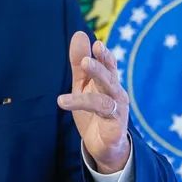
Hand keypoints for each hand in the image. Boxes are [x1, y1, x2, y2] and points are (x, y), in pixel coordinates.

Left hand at [58, 32, 129, 173]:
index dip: (105, 55)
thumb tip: (79, 34)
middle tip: (86, 61)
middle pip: (109, 79)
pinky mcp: (115, 127)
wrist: (106, 147)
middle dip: (99, 69)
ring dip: (88, 96)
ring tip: (72, 92)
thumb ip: (79, 63)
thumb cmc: (95, 112)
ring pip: (105, 98)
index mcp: (109, 82)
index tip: (97, 44)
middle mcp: (116, 94)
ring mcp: (117, 111)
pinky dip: (84, 109)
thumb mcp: (83, 86)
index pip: (109, 65)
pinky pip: (101, 117)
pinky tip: (65, 104)